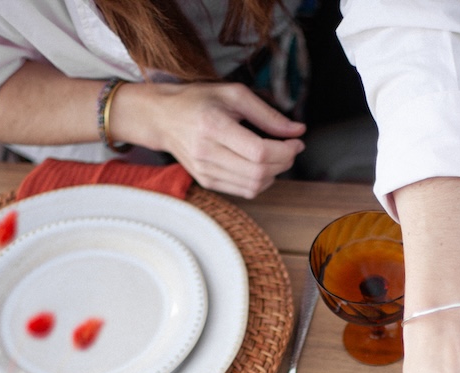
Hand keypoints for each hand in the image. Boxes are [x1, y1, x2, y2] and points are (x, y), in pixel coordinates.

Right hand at [124, 81, 305, 197]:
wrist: (163, 118)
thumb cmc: (198, 101)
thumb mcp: (234, 95)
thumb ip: (267, 114)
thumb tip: (297, 130)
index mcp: (213, 126)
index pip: (259, 152)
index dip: (285, 150)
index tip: (296, 141)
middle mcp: (207, 152)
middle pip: (259, 171)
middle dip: (284, 162)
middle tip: (290, 149)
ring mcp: (205, 171)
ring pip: (253, 185)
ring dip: (275, 173)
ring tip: (277, 156)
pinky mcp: (206, 181)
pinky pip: (244, 191)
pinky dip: (261, 182)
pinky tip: (262, 167)